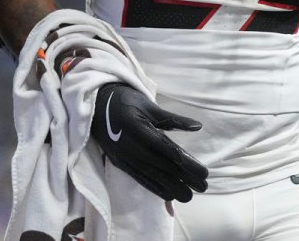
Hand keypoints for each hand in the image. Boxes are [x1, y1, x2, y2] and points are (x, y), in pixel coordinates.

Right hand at [91, 83, 208, 201]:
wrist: (95, 105)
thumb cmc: (125, 101)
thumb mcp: (149, 105)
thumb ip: (173, 119)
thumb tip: (197, 126)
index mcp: (140, 130)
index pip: (169, 151)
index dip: (187, 164)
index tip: (203, 172)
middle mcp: (132, 147)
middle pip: (163, 167)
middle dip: (184, 179)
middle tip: (203, 187)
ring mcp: (124, 157)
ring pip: (151, 176)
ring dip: (171, 187)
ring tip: (189, 196)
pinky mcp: (120, 163)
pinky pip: (139, 178)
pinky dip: (154, 188)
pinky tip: (167, 195)